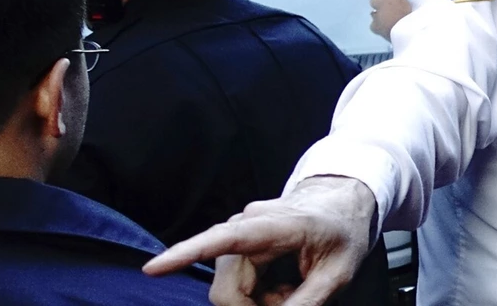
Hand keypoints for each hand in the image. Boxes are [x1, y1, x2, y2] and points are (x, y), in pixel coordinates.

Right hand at [144, 176, 376, 305]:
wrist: (341, 202)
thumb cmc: (343, 231)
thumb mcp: (338, 273)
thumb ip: (306, 302)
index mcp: (276, 224)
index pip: (225, 239)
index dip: (188, 254)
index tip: (154, 269)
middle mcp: (247, 224)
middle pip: (227, 288)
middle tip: (291, 302)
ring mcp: (239, 232)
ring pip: (230, 289)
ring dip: (257, 302)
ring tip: (292, 291)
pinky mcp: (237, 242)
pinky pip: (235, 281)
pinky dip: (257, 293)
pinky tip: (283, 286)